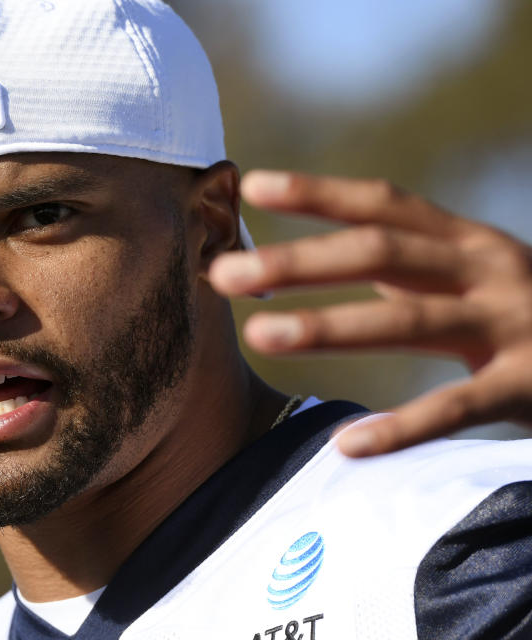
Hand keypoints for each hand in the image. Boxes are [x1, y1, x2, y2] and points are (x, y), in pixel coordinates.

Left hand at [210, 170, 531, 456]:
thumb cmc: (522, 314)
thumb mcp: (467, 277)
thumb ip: (401, 270)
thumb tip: (305, 265)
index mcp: (465, 240)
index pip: (381, 205)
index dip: (317, 192)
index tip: (250, 187)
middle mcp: (487, 268)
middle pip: (379, 253)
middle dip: (299, 261)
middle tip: (223, 272)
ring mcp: (512, 324)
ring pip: (408, 321)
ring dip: (329, 326)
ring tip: (260, 335)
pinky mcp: (530, 385)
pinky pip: (456, 408)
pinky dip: (402, 427)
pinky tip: (348, 445)